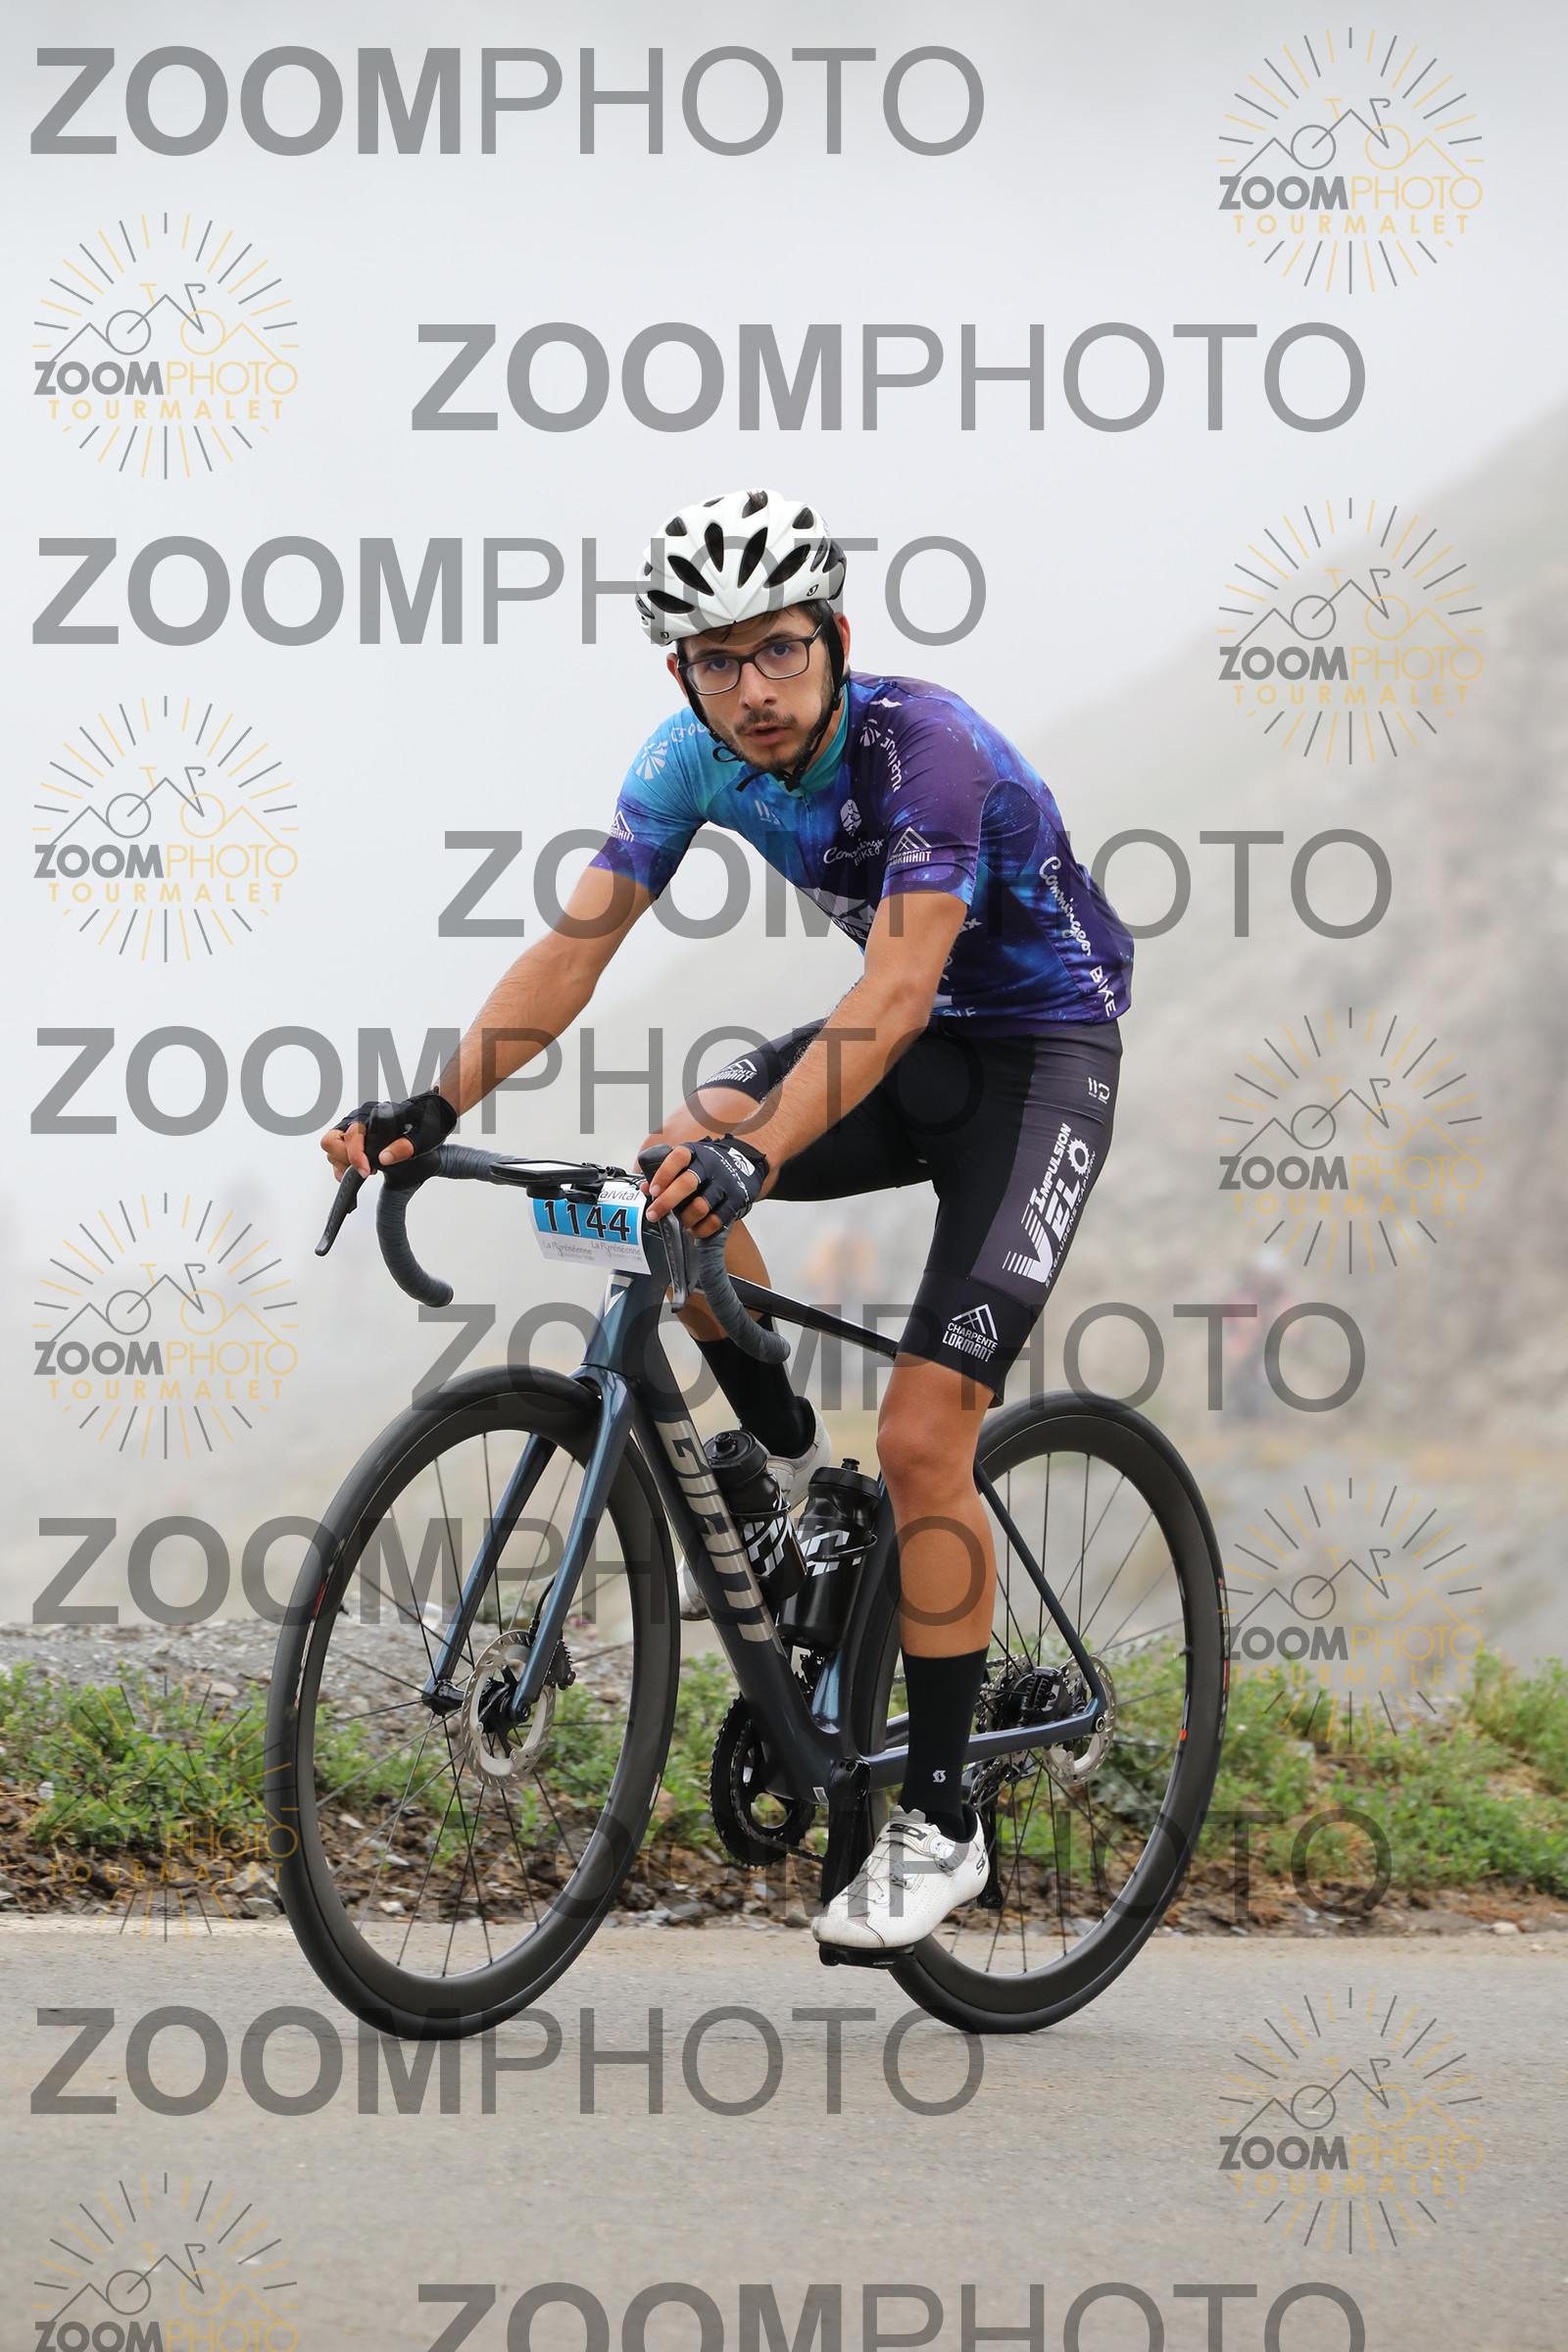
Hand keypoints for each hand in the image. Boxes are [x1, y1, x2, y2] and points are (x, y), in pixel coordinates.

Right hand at [320, 1090, 456, 1179]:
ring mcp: (353, 1128)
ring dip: (344, 1163)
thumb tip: (384, 1158)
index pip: (352, 1135)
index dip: (356, 1157)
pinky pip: (336, 1154)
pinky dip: (343, 1166)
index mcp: (372, 1115)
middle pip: (331, 1140)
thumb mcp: (422, 1136)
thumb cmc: (425, 1122)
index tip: (367, 1172)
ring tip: (368, 1169)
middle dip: (345, 1160)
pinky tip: (362, 1170)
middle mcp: (358, 1119)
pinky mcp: (354, 1138)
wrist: (430, 1115)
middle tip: (367, 1170)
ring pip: (332, 1148)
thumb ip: (404, 1147)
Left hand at [645, 1136, 771, 1237]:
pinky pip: (716, 1220)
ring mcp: (725, 1182)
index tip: (652, 1190)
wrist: (745, 1162)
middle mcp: (710, 1165)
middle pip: (687, 1184)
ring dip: (685, 1219)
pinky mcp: (737, 1199)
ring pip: (700, 1206)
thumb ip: (666, 1173)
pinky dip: (702, 1229)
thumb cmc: (707, 1164)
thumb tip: (644, 1188)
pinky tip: (695, 1228)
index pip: (677, 1158)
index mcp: (695, 1153)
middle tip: (653, 1215)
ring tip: (680, 1222)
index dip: (663, 1174)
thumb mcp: (688, 1160)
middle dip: (666, 1202)